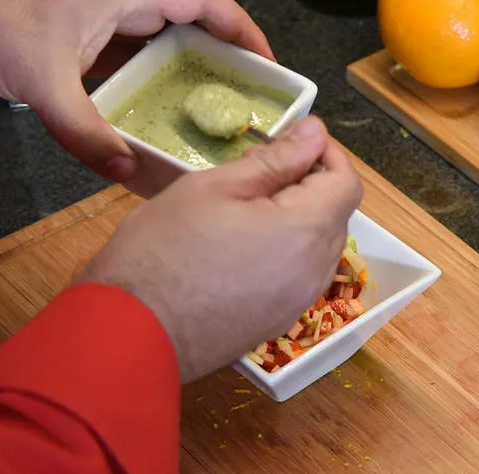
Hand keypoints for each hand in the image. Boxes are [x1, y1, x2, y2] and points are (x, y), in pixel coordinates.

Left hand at [0, 0, 273, 182]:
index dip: (245, 34)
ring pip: (165, 44)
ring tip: (211, 116)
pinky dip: (151, 85)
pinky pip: (134, 60)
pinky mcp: (86, 40)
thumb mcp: (42, 80)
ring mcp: (104, 19)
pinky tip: (160, 116)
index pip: (209, 3)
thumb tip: (125, 169)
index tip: (266, 67)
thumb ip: (86, 132)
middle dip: (223, 62)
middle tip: (244, 102)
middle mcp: (123, 1)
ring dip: (188, 77)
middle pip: (194, 26)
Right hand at [78, 117, 363, 382]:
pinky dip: (284, 252)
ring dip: (297, 219)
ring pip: (317, 248)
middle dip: (309, 185)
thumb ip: (276, 160)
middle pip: (336, 216)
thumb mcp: (216, 187)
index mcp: (306, 232)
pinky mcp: (278, 323)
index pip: (347, 183)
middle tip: (257, 168)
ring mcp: (298, 303)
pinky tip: (239, 246)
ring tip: (244, 206)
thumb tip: (315, 134)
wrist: (131, 334)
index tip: (294, 140)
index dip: (327, 155)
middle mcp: (315, 272)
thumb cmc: (163, 250)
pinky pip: (298, 276)